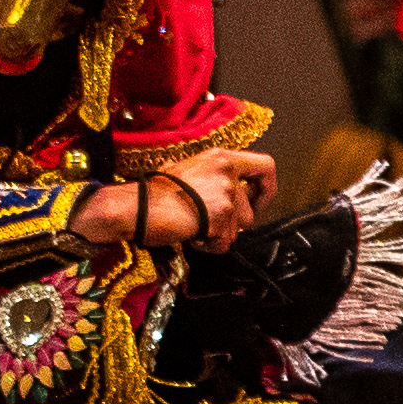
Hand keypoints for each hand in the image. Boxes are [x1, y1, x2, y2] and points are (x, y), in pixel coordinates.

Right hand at [69, 149, 272, 254]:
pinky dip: (210, 246)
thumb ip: (211, 176)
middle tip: (207, 224)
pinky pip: (225, 243)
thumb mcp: (184, 170)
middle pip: (250, 211)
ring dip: (219, 235)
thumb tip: (229, 188)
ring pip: (238, 230)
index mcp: (220, 158)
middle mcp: (226, 172)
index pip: (265, 166)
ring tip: (193, 226)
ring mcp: (225, 194)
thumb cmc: (152, 192)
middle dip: (231, 225)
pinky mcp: (220, 216)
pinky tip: (191, 235)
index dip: (267, 187)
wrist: (135, 207)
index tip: (258, 201)